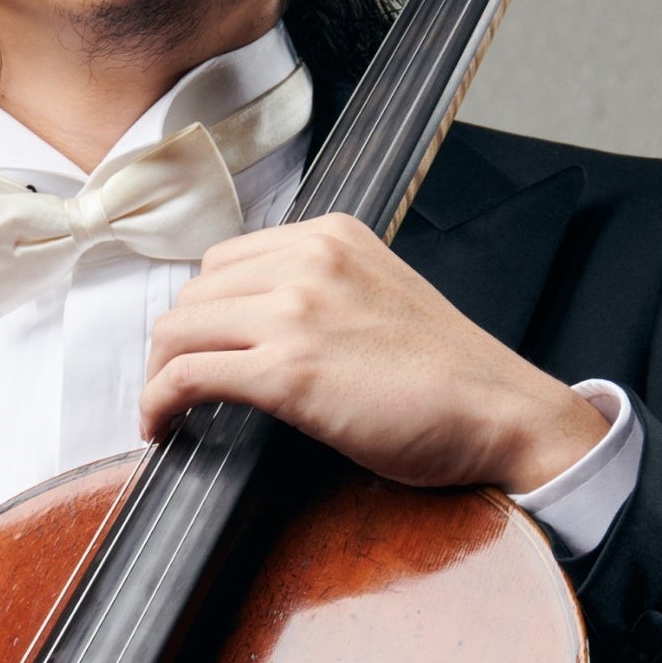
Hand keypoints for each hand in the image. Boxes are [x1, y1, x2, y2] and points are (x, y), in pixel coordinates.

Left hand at [140, 213, 607, 491]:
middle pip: (195, 293)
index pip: (226, 261)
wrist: (501, 412)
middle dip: (175, 343)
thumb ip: (322, 292)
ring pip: (180, 331)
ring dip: (160, 374)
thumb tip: (259, 324)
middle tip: (174, 385)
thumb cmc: (450, 375)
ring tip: (164, 410)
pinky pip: (188, 376)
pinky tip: (162, 425)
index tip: (195, 346)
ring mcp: (296, 312)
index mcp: (331, 237)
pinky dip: (160, 402)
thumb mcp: (380, 296)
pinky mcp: (289, 371)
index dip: (201, 310)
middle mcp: (308, 260)